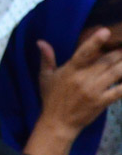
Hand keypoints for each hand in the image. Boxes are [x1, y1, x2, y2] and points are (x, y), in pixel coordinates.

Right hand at [27, 28, 121, 154]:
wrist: (57, 123)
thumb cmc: (51, 99)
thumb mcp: (45, 77)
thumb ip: (47, 58)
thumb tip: (40, 41)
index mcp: (70, 70)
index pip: (84, 53)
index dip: (95, 41)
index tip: (106, 31)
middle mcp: (83, 78)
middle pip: (107, 60)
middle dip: (119, 52)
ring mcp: (94, 90)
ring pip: (117, 72)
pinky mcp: (102, 102)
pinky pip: (120, 90)